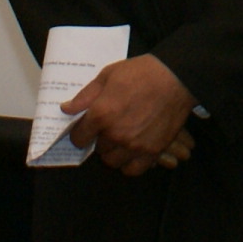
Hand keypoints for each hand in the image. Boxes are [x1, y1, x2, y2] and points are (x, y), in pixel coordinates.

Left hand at [63, 55, 196, 175]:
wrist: (176, 77)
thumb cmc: (140, 72)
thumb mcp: (108, 75)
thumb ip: (85, 95)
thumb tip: (66, 109)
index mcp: (101, 114)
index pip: (79, 137)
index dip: (80, 132)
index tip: (86, 128)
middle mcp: (115, 134)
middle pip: (97, 149)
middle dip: (100, 139)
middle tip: (109, 127)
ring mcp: (134, 145)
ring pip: (113, 161)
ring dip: (113, 152)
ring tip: (121, 139)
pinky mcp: (152, 151)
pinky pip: (133, 169)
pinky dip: (129, 163)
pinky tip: (132, 151)